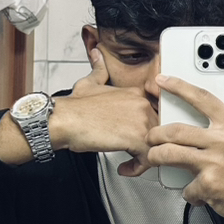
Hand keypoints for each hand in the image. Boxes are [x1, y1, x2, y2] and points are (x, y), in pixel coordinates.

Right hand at [52, 48, 158, 176]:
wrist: (64, 120)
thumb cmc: (75, 107)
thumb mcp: (89, 82)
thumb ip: (99, 70)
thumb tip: (97, 56)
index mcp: (135, 93)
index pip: (155, 112)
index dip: (147, 126)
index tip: (138, 134)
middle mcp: (142, 105)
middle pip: (159, 129)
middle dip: (148, 143)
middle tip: (135, 151)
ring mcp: (141, 121)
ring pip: (157, 144)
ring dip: (144, 156)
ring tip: (131, 161)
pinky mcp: (137, 139)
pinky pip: (148, 159)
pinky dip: (137, 167)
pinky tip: (125, 167)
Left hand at [146, 75, 223, 223]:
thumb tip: (205, 117)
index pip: (202, 98)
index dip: (178, 87)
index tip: (162, 81)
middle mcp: (223, 140)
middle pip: (176, 130)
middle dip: (155, 134)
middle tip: (151, 137)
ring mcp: (215, 162)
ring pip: (170, 154)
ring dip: (156, 157)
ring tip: (155, 158)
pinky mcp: (208, 184)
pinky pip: (186, 186)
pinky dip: (189, 191)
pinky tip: (197, 191)